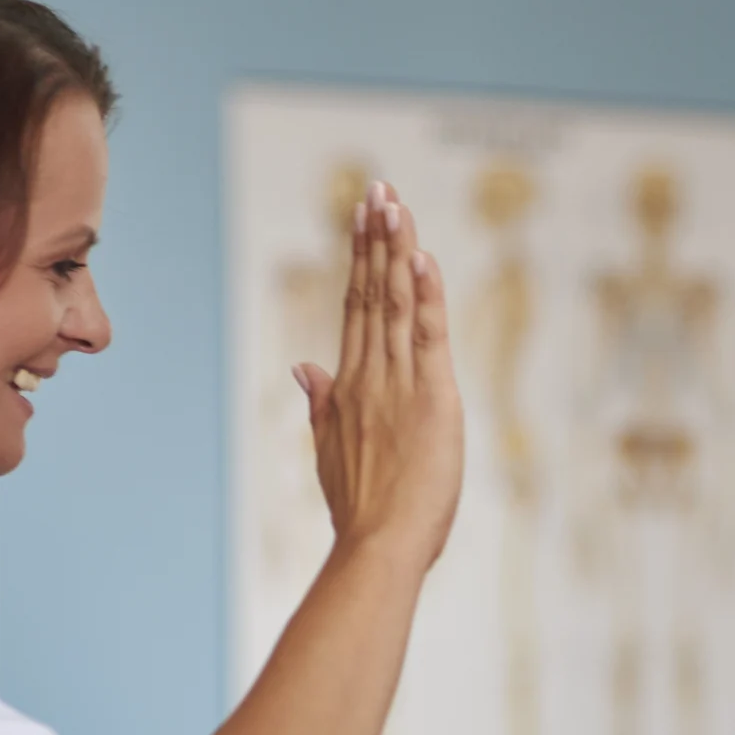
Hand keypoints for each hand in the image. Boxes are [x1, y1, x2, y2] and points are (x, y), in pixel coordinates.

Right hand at [293, 181, 462, 565]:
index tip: (362, 219)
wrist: (378, 546)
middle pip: (370, 293)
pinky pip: (426, 334)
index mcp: (349, 388)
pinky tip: (420, 254)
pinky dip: (424, 294)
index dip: (359, 261)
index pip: (355, 310)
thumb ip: (320, 403)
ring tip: (393, 202)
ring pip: (394, 303)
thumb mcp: (331, 450)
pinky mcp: (431, 397)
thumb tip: (303, 366)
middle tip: (378, 188)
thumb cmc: (363, 511)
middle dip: (375, 238)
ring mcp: (397, 384)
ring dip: (395, 249)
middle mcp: (368, 377)